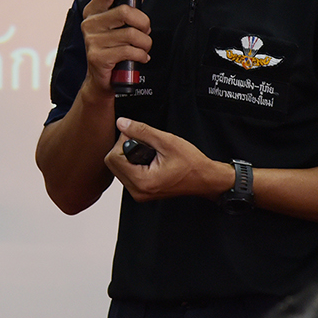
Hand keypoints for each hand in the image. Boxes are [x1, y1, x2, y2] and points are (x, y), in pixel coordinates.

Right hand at [78, 0, 151, 100]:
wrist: (102, 79)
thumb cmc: (113, 48)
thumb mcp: (117, 25)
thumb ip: (127, 5)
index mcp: (93, 11)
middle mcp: (89, 23)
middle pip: (125, 12)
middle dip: (144, 23)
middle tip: (146, 31)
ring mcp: (92, 40)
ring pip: (131, 34)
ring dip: (145, 42)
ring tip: (143, 47)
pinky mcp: (97, 57)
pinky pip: (129, 51)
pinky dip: (141, 55)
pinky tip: (141, 57)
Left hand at [104, 117, 234, 202]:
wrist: (204, 179)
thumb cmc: (191, 164)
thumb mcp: (167, 141)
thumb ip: (141, 131)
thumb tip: (122, 124)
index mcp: (142, 181)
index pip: (113, 158)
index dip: (123, 142)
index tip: (138, 137)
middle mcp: (137, 191)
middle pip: (113, 164)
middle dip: (124, 149)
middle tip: (144, 144)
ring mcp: (139, 193)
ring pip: (118, 169)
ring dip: (128, 156)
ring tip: (148, 152)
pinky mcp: (142, 192)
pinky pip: (127, 174)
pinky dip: (133, 163)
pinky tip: (148, 159)